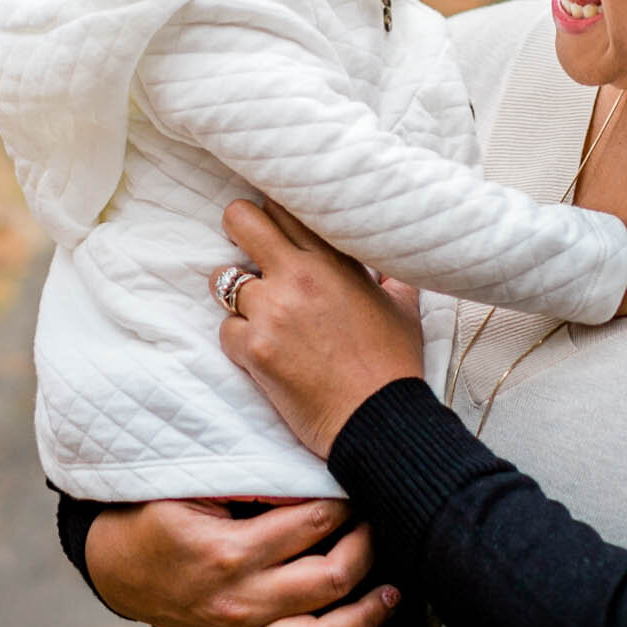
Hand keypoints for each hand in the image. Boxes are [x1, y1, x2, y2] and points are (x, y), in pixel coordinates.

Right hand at [85, 497, 397, 626]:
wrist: (116, 564)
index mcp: (230, 552)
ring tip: (392, 591)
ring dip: (366, 614)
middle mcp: (239, 601)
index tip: (358, 483)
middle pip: (330, 580)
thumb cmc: (157, 517)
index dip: (345, 500)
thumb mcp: (196, 485)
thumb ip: (252, 480)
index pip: (314, 523)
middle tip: (377, 522)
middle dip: (366, 546)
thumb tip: (307, 469)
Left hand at [212, 198, 424, 457]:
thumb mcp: (404, 309)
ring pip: (221, 279)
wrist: (378, 419)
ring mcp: (272, 311)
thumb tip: (395, 267)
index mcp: (333, 260)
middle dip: (236, 227)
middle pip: (241, 220)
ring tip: (253, 310)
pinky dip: (239, 340)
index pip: (284, 206)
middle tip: (243, 244)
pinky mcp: (254, 348)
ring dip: (233, 293)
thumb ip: (393, 278)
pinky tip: (262, 352)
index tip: (274, 222)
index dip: (274, 211)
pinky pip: (226, 330)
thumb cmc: (393, 365)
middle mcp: (298, 276)